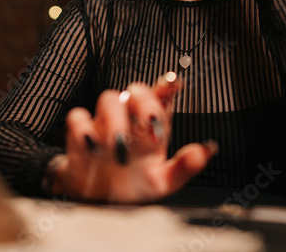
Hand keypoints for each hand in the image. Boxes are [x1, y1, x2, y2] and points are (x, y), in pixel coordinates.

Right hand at [48, 73, 216, 202]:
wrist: (99, 203)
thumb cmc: (134, 185)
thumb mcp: (163, 182)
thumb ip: (184, 167)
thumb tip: (207, 151)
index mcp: (152, 127)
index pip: (161, 98)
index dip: (168, 86)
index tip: (175, 83)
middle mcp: (129, 119)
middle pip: (136, 91)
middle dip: (144, 101)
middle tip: (150, 124)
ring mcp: (104, 124)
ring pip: (108, 99)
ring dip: (115, 120)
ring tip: (120, 148)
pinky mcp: (80, 135)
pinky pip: (78, 117)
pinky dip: (84, 128)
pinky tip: (94, 148)